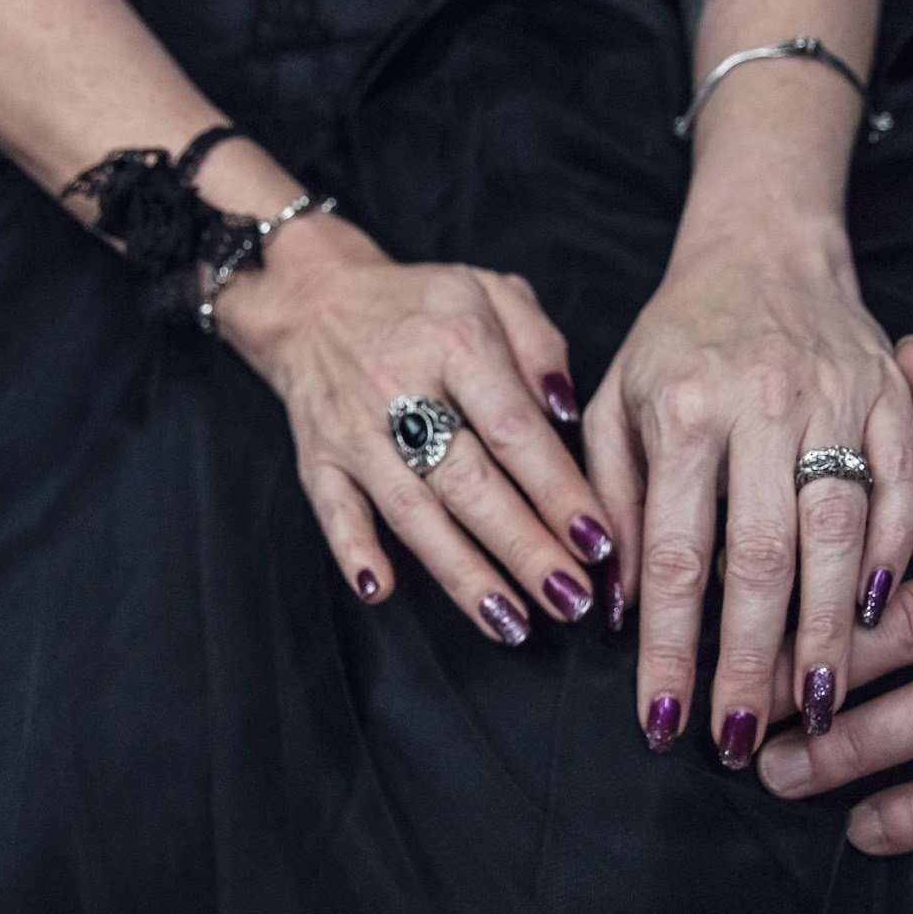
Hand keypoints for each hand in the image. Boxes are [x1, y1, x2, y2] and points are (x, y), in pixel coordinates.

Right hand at [220, 216, 615, 643]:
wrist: (314, 299)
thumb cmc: (422, 304)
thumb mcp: (491, 290)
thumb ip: (541, 345)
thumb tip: (567, 412)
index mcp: (455, 343)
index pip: (515, 432)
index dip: (558, 492)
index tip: (598, 541)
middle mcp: (402, 389)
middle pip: (470, 483)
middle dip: (524, 548)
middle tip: (570, 598)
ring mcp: (354, 430)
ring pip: (411, 511)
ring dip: (461, 572)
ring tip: (511, 622)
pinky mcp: (316, 458)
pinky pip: (332, 510)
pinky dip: (353, 550)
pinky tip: (383, 591)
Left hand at [584, 215, 912, 763]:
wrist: (765, 249)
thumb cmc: (678, 341)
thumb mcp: (617, 404)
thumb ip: (609, 500)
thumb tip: (608, 609)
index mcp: (684, 408)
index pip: (675, 552)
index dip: (670, 645)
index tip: (664, 719)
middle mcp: (764, 405)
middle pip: (761, 557)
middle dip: (752, 661)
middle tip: (742, 740)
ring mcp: (838, 399)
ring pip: (839, 532)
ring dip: (831, 632)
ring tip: (820, 711)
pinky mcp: (894, 398)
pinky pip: (907, 488)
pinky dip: (896, 557)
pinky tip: (880, 621)